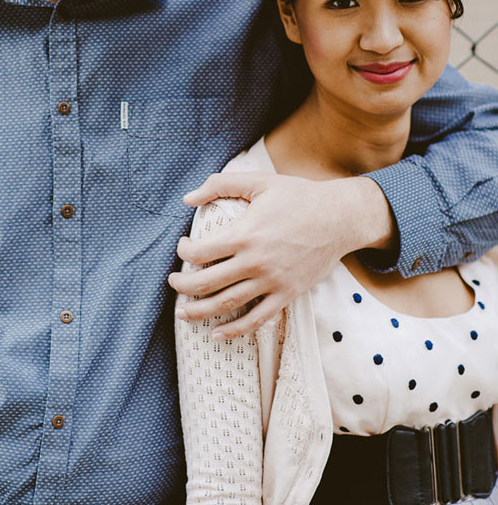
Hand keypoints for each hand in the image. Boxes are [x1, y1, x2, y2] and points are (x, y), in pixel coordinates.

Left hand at [169, 171, 393, 338]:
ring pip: (226, 304)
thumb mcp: (258, 181)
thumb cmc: (298, 196)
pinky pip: (257, 318)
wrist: (340, 217)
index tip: (183, 247)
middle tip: (173, 282)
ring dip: (200, 311)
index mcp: (244, 235)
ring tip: (183, 313)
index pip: (200, 253)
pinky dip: (235, 329)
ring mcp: (271, 281)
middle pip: (206, 283)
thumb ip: (220, 184)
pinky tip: (218, 333)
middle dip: (182, 285)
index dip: (184, 252)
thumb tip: (187, 198)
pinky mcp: (287, 294)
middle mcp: (255, 262)